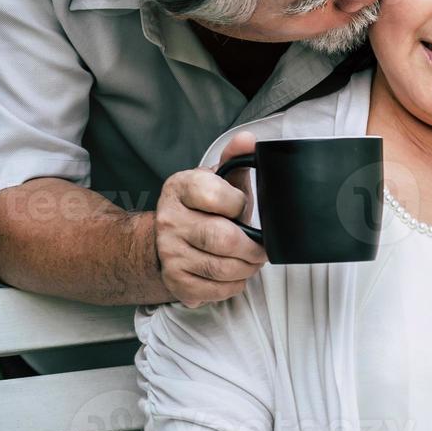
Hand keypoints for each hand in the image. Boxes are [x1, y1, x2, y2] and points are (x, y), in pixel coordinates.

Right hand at [154, 132, 267, 307]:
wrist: (170, 234)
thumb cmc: (205, 205)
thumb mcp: (220, 178)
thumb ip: (236, 157)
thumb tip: (248, 139)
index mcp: (181, 187)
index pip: (216, 196)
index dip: (239, 205)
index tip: (242, 208)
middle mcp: (169, 220)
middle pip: (223, 239)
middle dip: (253, 248)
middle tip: (262, 248)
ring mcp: (169, 252)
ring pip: (222, 268)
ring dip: (246, 268)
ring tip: (251, 260)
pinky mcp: (174, 280)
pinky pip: (215, 291)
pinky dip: (233, 285)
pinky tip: (234, 274)